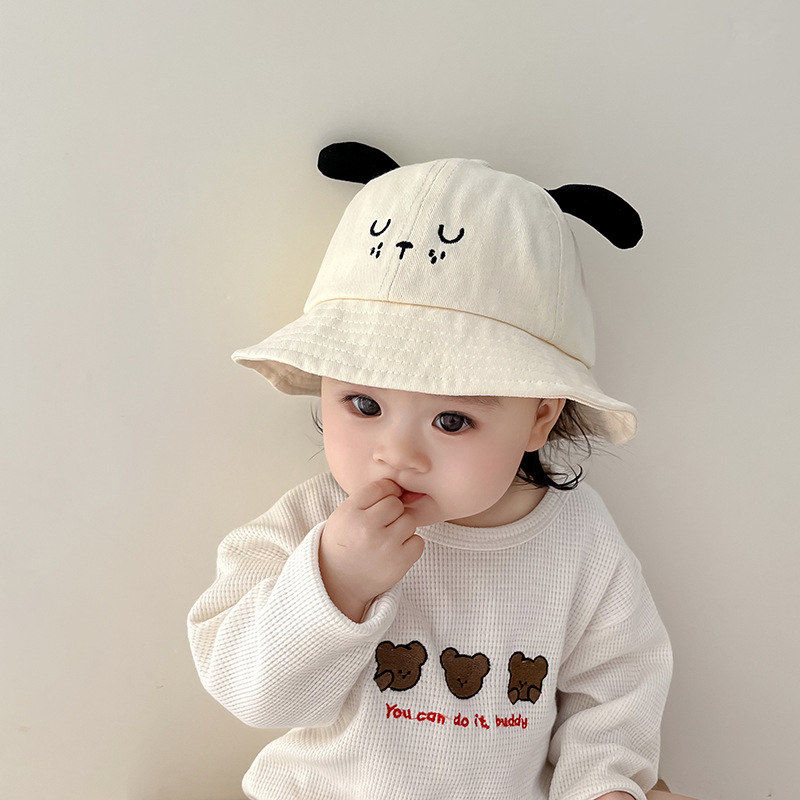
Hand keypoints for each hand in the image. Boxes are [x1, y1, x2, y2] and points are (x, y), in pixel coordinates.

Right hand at [319, 479, 424, 621]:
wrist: (337, 582)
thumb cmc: (345, 542)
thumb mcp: (345, 514)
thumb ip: (370, 497)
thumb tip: (405, 488)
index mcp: (350, 512)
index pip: (381, 487)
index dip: (385, 494)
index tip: (379, 505)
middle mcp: (367, 527)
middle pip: (396, 503)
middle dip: (392, 512)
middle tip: (380, 526)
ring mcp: (385, 546)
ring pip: (409, 521)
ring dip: (401, 528)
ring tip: (385, 539)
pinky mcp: (399, 563)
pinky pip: (418, 541)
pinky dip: (410, 545)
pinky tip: (394, 550)